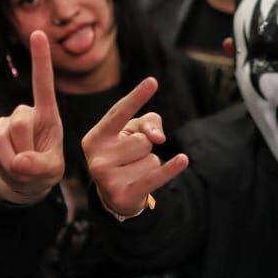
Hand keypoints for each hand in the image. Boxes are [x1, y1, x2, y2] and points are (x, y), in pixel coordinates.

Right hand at [0, 30, 64, 203]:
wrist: (26, 183)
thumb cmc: (44, 170)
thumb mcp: (51, 173)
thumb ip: (39, 167)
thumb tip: (17, 164)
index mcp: (46, 114)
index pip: (43, 83)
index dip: (41, 60)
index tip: (38, 33)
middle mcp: (23, 113)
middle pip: (18, 123)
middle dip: (23, 149)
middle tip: (29, 166)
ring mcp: (3, 124)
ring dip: (6, 158)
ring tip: (16, 167)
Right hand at [81, 77, 189, 217]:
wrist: (115, 194)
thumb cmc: (124, 153)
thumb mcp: (133, 132)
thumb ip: (148, 123)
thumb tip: (157, 138)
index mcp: (95, 138)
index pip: (119, 113)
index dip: (137, 97)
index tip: (153, 81)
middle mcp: (96, 158)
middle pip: (143, 141)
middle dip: (145, 147)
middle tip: (131, 159)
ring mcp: (107, 179)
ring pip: (152, 159)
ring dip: (150, 164)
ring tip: (134, 172)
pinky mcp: (123, 195)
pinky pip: (157, 175)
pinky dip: (171, 168)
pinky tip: (183, 159)